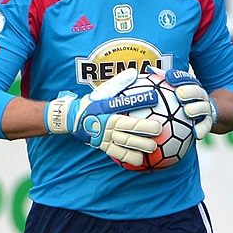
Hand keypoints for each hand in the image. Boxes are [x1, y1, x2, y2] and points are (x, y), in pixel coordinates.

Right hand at [44, 69, 162, 166]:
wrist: (73, 119)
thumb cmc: (92, 103)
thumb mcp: (103, 91)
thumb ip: (119, 83)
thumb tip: (134, 72)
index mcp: (108, 107)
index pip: (125, 102)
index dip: (140, 100)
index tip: (155, 97)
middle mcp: (107, 122)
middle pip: (128, 125)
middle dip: (144, 127)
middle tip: (159, 129)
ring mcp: (105, 135)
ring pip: (124, 141)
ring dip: (139, 145)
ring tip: (153, 147)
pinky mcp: (103, 146)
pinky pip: (117, 153)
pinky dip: (128, 157)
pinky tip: (140, 160)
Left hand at [163, 69, 217, 139]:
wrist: (205, 114)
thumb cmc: (183, 102)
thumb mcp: (175, 91)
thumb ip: (163, 81)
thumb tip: (150, 71)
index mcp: (192, 87)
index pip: (186, 79)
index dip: (178, 77)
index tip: (168, 77)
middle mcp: (200, 97)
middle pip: (197, 92)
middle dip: (189, 91)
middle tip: (179, 94)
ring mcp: (205, 109)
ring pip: (203, 108)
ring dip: (197, 109)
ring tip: (188, 111)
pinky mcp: (208, 122)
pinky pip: (206, 126)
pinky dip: (201, 130)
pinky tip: (195, 134)